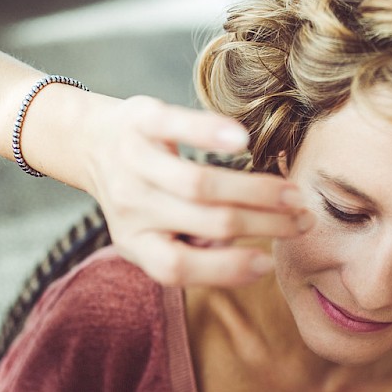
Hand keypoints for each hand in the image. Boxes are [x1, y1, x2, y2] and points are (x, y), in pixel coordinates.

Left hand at [82, 96, 313, 286]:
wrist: (89, 141)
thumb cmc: (141, 194)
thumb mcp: (152, 232)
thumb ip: (191, 249)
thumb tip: (245, 255)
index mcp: (133, 242)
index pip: (176, 267)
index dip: (226, 270)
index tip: (268, 264)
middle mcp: (131, 205)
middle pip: (207, 222)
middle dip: (265, 224)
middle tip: (303, 220)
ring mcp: (134, 162)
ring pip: (201, 184)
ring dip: (257, 191)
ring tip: (292, 193)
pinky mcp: (142, 121)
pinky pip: (178, 128)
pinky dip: (210, 133)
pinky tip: (242, 140)